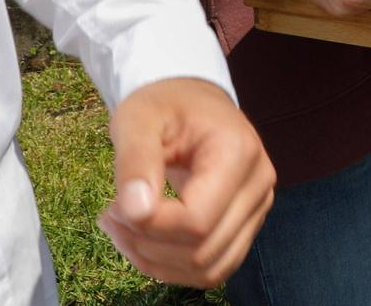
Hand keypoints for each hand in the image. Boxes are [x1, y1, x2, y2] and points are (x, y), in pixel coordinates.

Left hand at [98, 78, 273, 288]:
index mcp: (239, 152)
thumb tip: (135, 210)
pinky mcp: (246, 225)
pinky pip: (213, 269)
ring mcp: (258, 207)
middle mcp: (259, 184)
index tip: (113, 206)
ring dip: (157, 263)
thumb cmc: (164, 105)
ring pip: (209, 268)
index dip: (150, 226)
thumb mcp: (138, 120)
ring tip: (124, 229)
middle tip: (111, 215)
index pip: (197, 219)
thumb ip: (136, 161)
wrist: (191, 101)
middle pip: (203, 249)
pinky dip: (172, 268)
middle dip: (146, 245)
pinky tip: (145, 241)